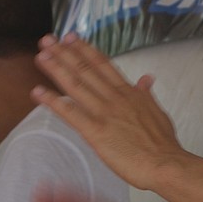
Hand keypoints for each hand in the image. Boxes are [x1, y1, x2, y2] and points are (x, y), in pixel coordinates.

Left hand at [33, 33, 183, 189]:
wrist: (165, 163)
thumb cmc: (163, 144)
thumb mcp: (158, 111)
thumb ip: (147, 94)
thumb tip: (146, 78)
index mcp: (129, 93)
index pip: (103, 64)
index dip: (84, 49)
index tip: (71, 37)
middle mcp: (115, 98)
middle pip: (86, 70)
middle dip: (65, 53)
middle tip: (47, 40)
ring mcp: (104, 113)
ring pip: (76, 86)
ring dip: (57, 69)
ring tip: (41, 56)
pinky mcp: (95, 132)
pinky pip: (70, 113)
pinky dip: (52, 101)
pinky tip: (38, 92)